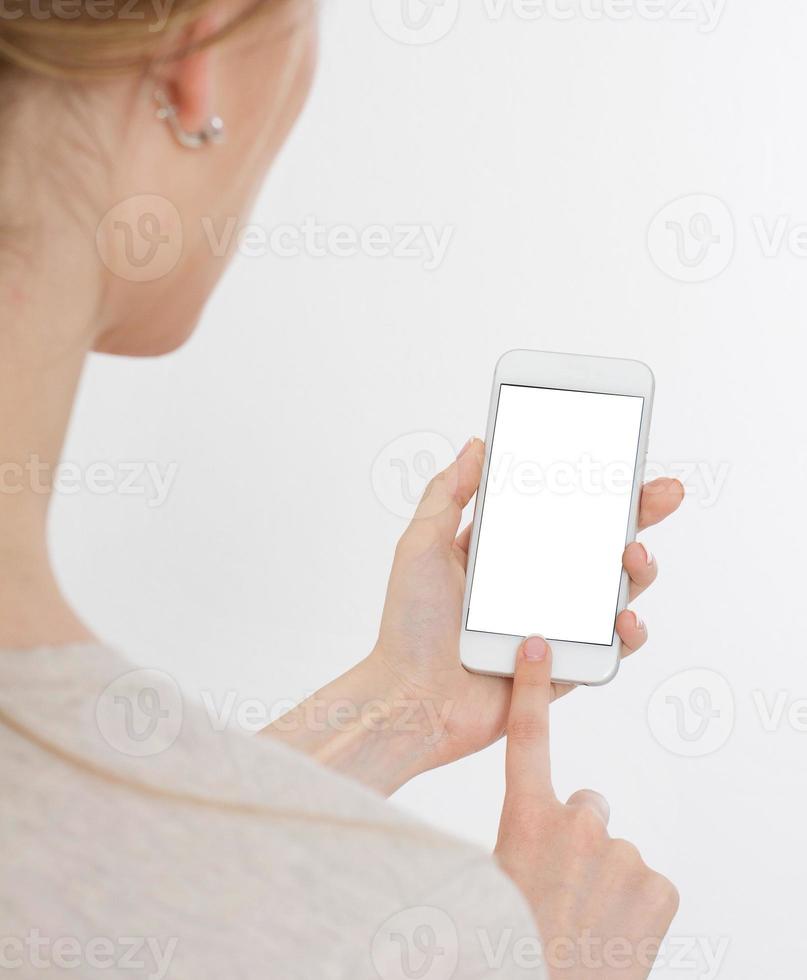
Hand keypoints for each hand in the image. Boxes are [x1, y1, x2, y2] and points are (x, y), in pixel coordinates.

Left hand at [370, 437, 683, 771]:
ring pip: (615, 591)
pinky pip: (610, 648)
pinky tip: (625, 618)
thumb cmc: (408, 627)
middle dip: (638, 515)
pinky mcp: (565, 667)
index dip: (591, 487)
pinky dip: (628, 633)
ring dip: (638, 570)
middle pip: (599, 544)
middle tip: (665, 493)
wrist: (410, 703)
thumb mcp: (419, 547)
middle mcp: (535, 585)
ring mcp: (555, 625)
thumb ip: (446, 495)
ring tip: (635, 554)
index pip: (557, 510)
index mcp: (504, 553)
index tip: (621, 459)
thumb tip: (477, 444)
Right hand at [495, 637, 678, 977]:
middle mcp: (577, 826)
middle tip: (559, 883)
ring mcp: (623, 855)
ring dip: (603, 878)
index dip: (533, 688)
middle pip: (586, 806)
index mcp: (525, 819)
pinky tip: (612, 931)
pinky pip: (647, 883)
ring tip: (581, 918)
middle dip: (577, 836)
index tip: (540, 646)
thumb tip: (533, 837)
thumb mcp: (492, 881)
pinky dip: (634, 904)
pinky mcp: (660, 888)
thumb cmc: (506, 943)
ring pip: (614, 852)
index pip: (528, 737)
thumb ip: (518, 839)